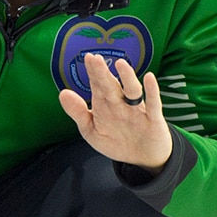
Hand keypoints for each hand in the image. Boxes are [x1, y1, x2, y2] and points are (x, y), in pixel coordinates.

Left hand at [58, 54, 171, 172]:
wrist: (142, 158)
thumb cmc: (116, 141)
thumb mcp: (91, 130)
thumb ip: (78, 112)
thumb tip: (63, 93)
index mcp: (105, 104)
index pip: (97, 85)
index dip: (92, 72)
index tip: (87, 58)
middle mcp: (121, 103)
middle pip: (111, 86)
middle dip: (102, 73)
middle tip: (95, 59)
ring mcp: (137, 110)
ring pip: (132, 91)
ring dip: (127, 77)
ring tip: (120, 64)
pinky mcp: (153, 119)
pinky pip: (153, 104)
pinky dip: (152, 91)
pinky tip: (149, 78)